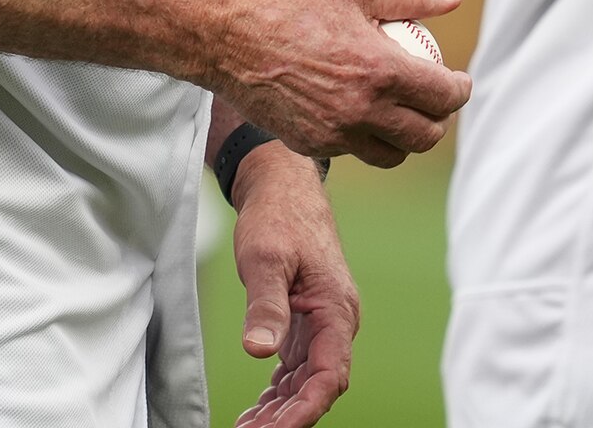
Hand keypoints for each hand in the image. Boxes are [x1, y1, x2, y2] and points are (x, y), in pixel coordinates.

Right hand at [207, 0, 470, 166]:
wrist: (228, 37)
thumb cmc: (292, 4)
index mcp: (381, 70)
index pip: (444, 96)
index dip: (460, 90)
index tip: (458, 80)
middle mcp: (362, 109)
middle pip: (425, 136)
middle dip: (440, 121)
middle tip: (435, 103)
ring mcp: (335, 133)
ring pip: (391, 154)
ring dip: (406, 139)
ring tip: (403, 116)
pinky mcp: (311, 144)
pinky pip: (351, 150)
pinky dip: (363, 137)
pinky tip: (358, 112)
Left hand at [228, 146, 359, 427]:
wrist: (283, 187)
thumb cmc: (278, 217)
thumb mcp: (265, 257)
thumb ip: (265, 305)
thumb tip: (258, 352)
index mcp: (336, 309)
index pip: (330, 374)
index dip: (306, 408)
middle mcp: (335, 321)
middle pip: (318, 384)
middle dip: (289, 417)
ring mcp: (321, 324)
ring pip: (306, 380)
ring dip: (280, 409)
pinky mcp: (305, 322)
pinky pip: (295, 368)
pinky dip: (277, 392)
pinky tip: (256, 411)